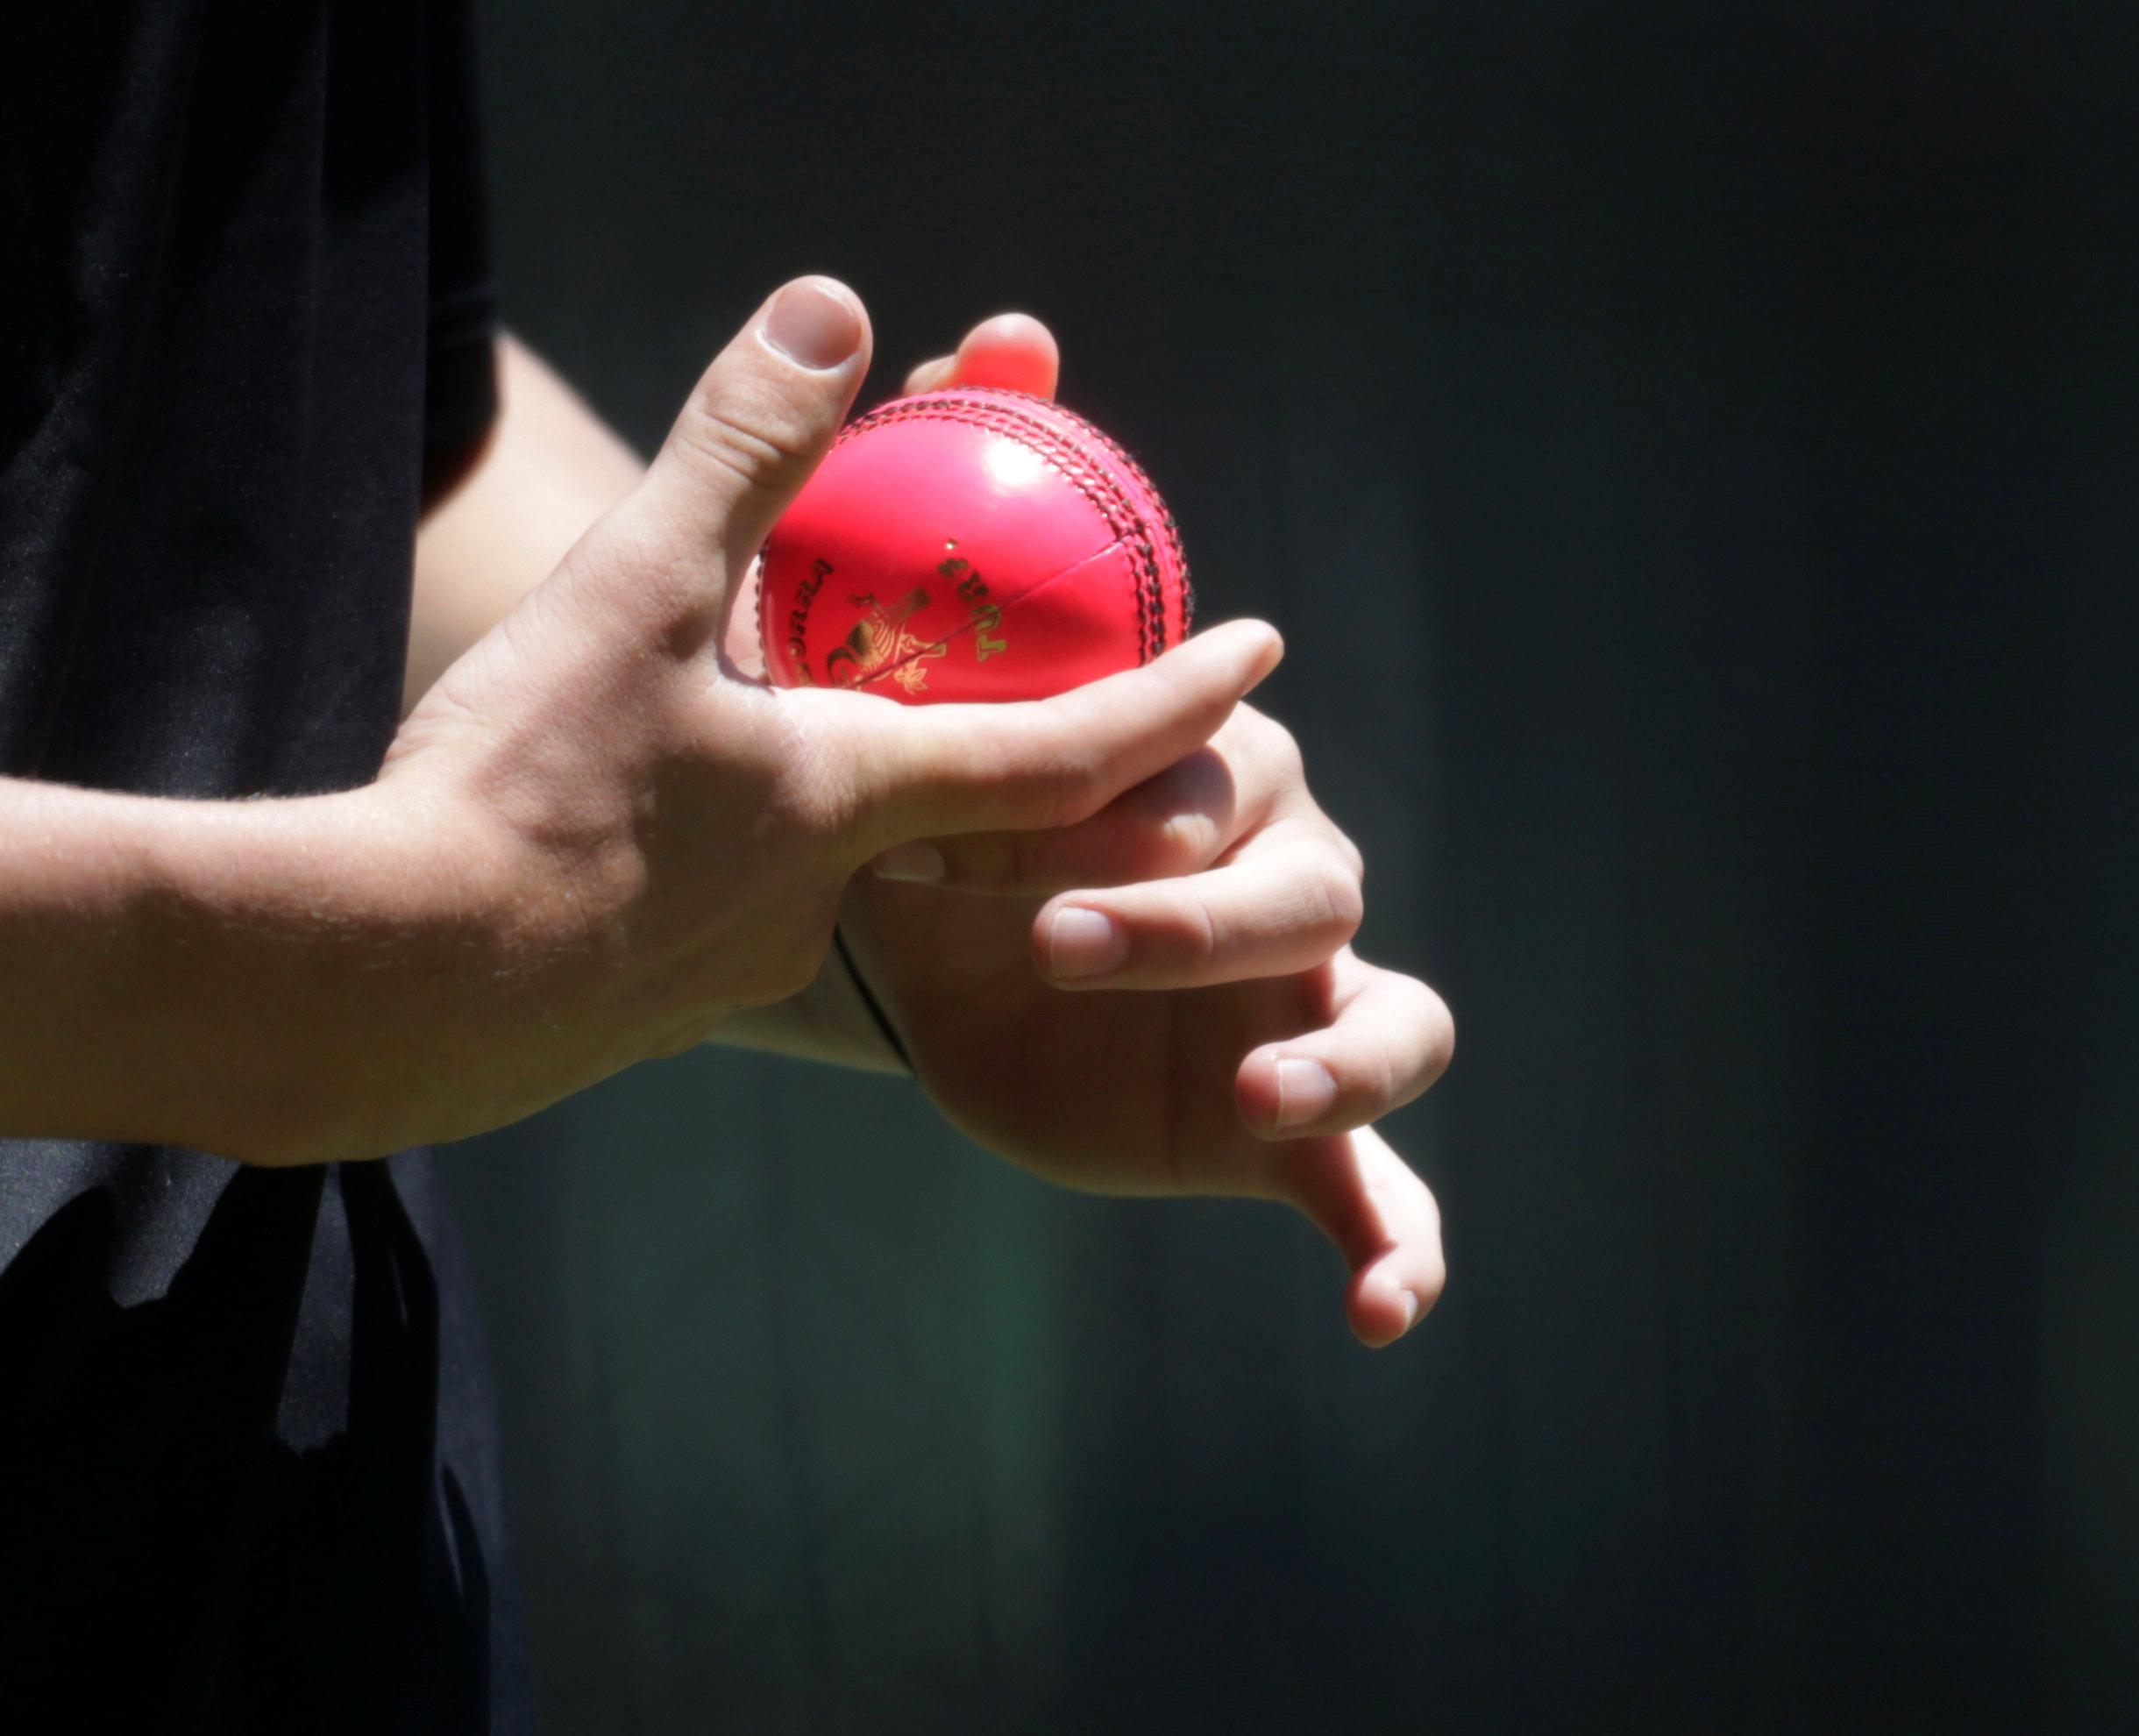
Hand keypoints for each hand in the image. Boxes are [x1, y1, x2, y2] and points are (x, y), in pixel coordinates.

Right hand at [353, 283, 1280, 1156]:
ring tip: (839, 709)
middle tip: (1065, 665)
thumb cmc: (518, 799)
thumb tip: (837, 311)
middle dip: (1040, 738)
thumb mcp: (632, 597)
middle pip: (980, 811)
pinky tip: (687, 801)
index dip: (1180, 696)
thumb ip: (742, 455)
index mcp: (864, 801)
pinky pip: (745, 893)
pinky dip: (757, 832)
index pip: (1078, 748)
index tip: (1265, 649)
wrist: (383, 995)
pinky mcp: (664, 994)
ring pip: (848, 852)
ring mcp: (752, 957)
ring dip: (880, 784)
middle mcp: (839, 893)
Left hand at [840, 316, 1454, 1347]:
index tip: (1012, 828)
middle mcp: (1273, 876)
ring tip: (1257, 1085)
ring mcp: (1292, 1001)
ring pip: (1395, 1016)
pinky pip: (1370, 1185)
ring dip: (1335, 1046)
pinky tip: (1385, 1321)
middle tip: (1048, 933)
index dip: (1155, 782)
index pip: (1239, 756)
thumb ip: (961, 468)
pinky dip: (1397, 1243)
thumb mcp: (904, 642)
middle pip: (1319, 876)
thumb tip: (1012, 326)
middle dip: (1196, 908)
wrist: (875, 942)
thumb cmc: (900, 776)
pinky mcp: (1277, 1125)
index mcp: (1202, 764)